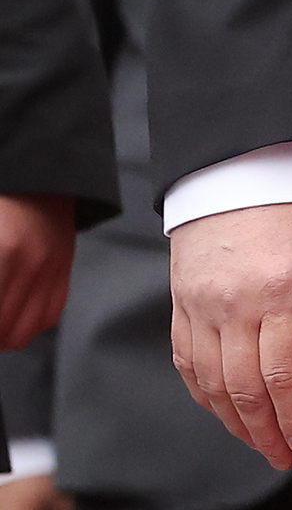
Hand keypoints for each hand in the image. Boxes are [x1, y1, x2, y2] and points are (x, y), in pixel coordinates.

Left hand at [0, 194, 72, 347]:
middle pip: (3, 328)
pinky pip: (50, 314)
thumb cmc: (2, 201)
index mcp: (4, 253)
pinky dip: (29, 326)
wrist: (42, 173)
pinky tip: (14, 320)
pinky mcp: (66, 269)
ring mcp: (53, 269)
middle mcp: (31, 266)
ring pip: (25, 330)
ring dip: (3, 336)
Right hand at [167, 202, 291, 470]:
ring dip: (233, 421)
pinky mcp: (180, 303)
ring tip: (259, 443)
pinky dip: (203, 393)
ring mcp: (199, 306)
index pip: (283, 375)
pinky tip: (223, 411)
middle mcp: (232, 304)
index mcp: (278, 293)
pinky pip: (186, 361)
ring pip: (210, 382)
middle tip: (284, 457)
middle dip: (265, 431)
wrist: (241, 170)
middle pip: (243, 388)